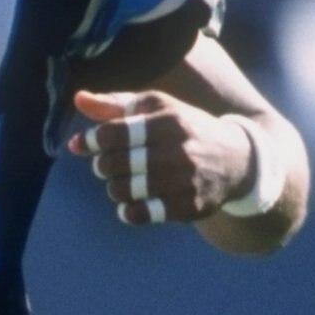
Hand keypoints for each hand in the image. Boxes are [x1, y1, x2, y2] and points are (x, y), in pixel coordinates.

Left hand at [69, 88, 255, 227]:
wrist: (236, 159)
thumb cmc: (185, 128)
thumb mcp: (157, 108)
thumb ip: (116, 105)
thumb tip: (78, 99)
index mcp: (168, 121)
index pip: (114, 133)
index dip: (92, 140)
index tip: (85, 143)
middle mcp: (178, 150)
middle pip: (115, 164)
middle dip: (102, 165)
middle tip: (108, 163)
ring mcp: (184, 181)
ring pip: (124, 190)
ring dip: (114, 188)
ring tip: (122, 181)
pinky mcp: (189, 206)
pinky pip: (141, 214)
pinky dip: (129, 210)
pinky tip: (134, 200)